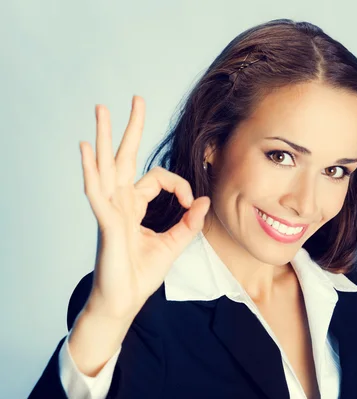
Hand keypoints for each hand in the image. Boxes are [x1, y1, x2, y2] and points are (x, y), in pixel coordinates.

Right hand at [79, 95, 209, 319]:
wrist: (124, 301)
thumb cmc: (142, 274)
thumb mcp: (174, 245)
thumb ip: (189, 223)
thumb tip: (205, 201)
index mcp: (135, 205)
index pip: (158, 177)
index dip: (180, 184)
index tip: (192, 202)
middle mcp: (120, 202)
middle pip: (125, 157)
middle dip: (131, 127)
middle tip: (136, 99)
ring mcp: (110, 210)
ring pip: (106, 165)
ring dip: (104, 135)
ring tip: (101, 108)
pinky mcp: (106, 222)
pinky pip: (97, 192)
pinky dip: (91, 170)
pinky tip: (86, 148)